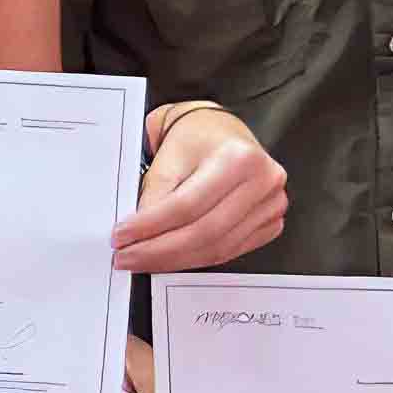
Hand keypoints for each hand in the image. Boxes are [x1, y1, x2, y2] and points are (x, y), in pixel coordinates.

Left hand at [113, 99, 287, 275]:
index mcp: (238, 158)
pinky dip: (196, 259)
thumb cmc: (195, 138)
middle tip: (126, 257)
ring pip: (217, 248)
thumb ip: (154, 196)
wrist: (219, 132)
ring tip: (143, 260)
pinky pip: (229, 251)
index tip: (121, 237)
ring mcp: (272, 205)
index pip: (187, 205)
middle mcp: (263, 181)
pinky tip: (171, 259)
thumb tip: (138, 236)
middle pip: (204, 232)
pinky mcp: (270, 223)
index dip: (150, 226)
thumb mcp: (166, 158)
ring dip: (175, 261)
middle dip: (159, 251)